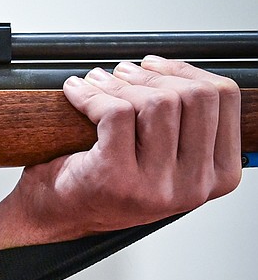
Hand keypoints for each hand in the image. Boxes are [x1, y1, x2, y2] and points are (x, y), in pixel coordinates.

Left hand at [7, 56, 241, 242]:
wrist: (56, 214)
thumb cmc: (105, 182)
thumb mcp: (164, 158)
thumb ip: (184, 123)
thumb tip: (175, 69)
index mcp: (217, 175)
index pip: (223, 99)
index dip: (186, 71)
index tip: (156, 66)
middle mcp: (193, 185)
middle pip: (194, 97)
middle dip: (152, 75)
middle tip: (122, 73)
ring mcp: (156, 185)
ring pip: (156, 103)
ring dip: (119, 83)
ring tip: (97, 82)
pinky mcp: (116, 177)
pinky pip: (115, 112)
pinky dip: (91, 94)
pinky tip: (76, 93)